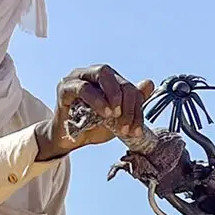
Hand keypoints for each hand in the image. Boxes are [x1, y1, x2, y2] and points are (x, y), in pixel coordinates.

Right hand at [36, 66, 153, 160]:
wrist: (70, 140)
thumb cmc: (93, 126)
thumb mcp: (117, 117)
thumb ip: (133, 102)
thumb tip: (149, 83)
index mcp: (106, 79)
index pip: (127, 85)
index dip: (136, 106)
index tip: (136, 129)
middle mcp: (92, 73)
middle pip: (115, 74)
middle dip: (126, 98)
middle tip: (126, 122)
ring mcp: (77, 77)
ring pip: (101, 73)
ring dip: (113, 95)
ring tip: (114, 116)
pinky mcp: (65, 88)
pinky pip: (83, 87)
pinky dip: (97, 100)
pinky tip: (103, 113)